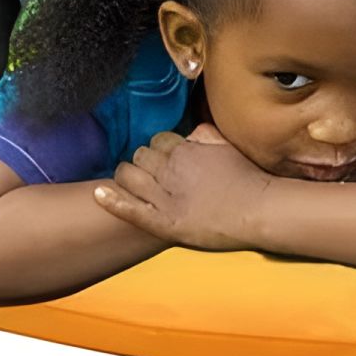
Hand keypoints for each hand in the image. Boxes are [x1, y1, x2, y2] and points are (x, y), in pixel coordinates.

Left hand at [91, 125, 273, 251]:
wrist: (258, 209)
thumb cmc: (247, 177)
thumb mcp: (227, 145)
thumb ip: (204, 134)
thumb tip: (191, 132)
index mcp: (186, 149)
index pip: (158, 140)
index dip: (160, 147)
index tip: (165, 156)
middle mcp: (171, 170)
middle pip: (141, 155)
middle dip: (143, 160)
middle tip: (152, 171)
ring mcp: (166, 198)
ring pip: (130, 177)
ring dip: (127, 175)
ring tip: (130, 180)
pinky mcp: (165, 223)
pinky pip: (131, 209)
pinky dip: (112, 201)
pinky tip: (98, 194)